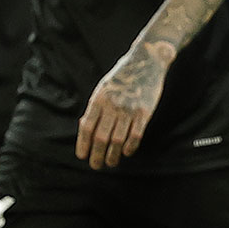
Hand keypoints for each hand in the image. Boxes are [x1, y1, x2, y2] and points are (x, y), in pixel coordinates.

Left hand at [77, 42, 173, 168]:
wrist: (146, 62)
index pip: (87, 127)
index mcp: (99, 99)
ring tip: (110, 162)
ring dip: (113, 155)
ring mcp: (129, 109)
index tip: (82, 156)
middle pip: (101, 137)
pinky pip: (135, 135)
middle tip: (96, 166)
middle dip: (97, 155)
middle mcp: (113, 105)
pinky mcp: (144, 112)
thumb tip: (85, 128)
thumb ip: (95, 108)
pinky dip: (130, 148)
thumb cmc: (122, 77)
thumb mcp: (103, 88)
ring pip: (118, 140)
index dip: (83, 144)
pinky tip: (126, 153)